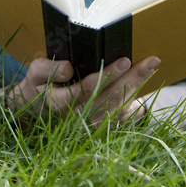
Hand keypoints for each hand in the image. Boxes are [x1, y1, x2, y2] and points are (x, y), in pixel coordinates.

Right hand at [6, 55, 160, 125]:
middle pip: (111, 98)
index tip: (125, 60)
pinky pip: (121, 114)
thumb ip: (48, 69)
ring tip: (151, 65)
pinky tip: (144, 81)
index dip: (108, 75)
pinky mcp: (99, 126)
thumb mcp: (34, 73)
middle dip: (133, 78)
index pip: (88, 89)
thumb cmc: (37, 86)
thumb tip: (69, 68)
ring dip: (137, 86)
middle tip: (151, 60)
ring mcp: (90, 124)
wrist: (36, 111)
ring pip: (119, 106)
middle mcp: (78, 117)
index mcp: (61, 104)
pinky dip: (134, 97)